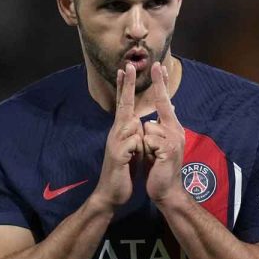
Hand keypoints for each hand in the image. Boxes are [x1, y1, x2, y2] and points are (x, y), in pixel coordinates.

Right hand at [91, 63, 143, 209]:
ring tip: (131, 151)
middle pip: (123, 104)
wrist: (112, 194)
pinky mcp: (119, 155)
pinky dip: (137, 148)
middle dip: (126, 85)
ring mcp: (116, 142)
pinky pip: (133, 143)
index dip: (126, 86)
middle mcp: (117, 132)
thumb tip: (146, 122)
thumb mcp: (134, 149)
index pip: (124, 103)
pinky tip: (131, 159)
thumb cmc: (124, 170)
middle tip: (128, 65)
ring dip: (137, 133)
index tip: (126, 68)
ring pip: (131, 124)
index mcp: (122, 130)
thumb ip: (138, 135)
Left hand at [144, 61, 185, 204]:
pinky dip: (147, 150)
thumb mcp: (157, 145)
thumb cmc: (159, 167)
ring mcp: (174, 139)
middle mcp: (176, 129)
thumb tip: (166, 110)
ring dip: (145, 143)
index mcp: (171, 127)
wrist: (166, 191)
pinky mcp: (168, 149)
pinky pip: (150, 140)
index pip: (165, 101)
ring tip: (153, 157)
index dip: (161, 83)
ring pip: (150, 127)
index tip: (159, 66)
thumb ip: (160, 128)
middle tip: (156, 66)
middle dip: (159, 87)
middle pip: (163, 105)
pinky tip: (155, 161)